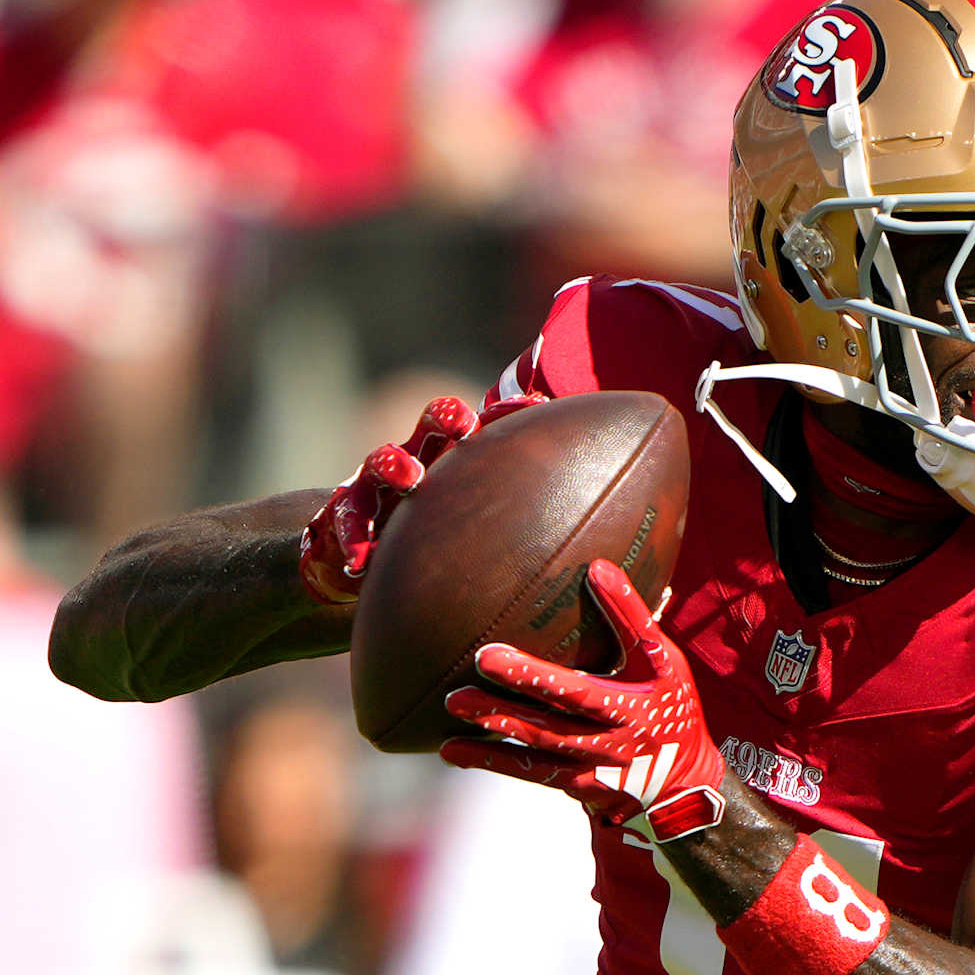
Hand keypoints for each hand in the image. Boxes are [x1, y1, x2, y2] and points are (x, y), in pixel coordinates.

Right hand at [298, 394, 544, 603]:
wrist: (375, 558)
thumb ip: (544, 534)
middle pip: (436, 425)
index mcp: (463, 459)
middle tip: (463, 424)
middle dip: (448, 418)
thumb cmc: (449, 544)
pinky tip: (360, 562)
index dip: (511, 412)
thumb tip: (629, 567)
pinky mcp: (345, 514)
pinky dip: (352, 538)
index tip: (537, 406)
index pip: (490, 426)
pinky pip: (345, 521)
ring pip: (384, 460)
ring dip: (396, 463)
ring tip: (408, 476)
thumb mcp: (494, 537)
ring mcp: (381, 485)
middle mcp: (424, 460)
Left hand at [441, 560, 725, 841]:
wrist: (683, 786)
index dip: (537, 678)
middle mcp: (610, 744)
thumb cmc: (673, 709)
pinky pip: (528, 773)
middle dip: (507, 703)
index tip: (492, 655)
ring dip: (494, 729)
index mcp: (631, 710)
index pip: (580, 693)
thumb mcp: (666, 662)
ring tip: (454, 705)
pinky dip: (491, 760)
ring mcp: (590, 769)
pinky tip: (452, 749)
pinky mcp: (573, 785)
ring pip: (537, 749)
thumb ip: (633, 618)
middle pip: (552, 724)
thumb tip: (598, 567)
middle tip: (466, 678)